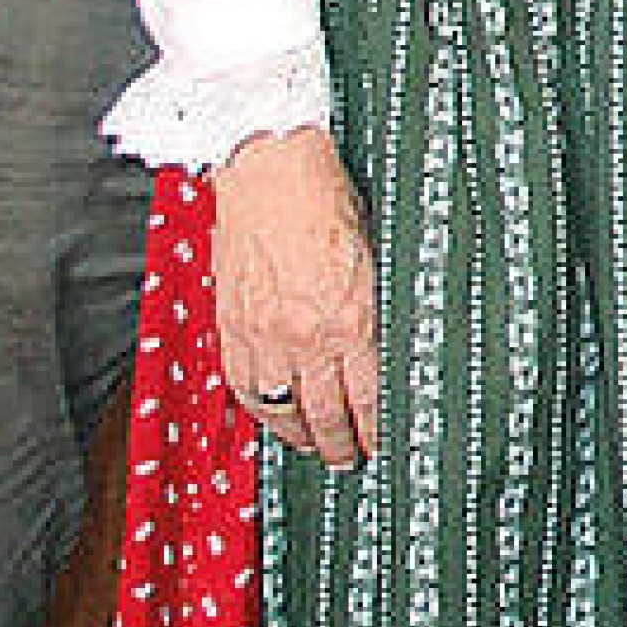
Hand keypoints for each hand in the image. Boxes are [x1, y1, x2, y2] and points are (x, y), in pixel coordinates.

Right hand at [211, 125, 380, 468]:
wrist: (269, 167)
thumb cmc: (328, 196)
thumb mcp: (378, 252)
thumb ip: (381, 304)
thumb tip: (395, 340)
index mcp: (351, 319)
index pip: (369, 398)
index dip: (376, 430)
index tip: (384, 445)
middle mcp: (305, 337)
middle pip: (325, 414)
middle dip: (342, 445)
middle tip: (352, 459)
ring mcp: (263, 336)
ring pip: (282, 410)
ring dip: (301, 435)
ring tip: (317, 447)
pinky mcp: (231, 326)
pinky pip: (245, 386)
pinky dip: (262, 410)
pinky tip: (275, 417)